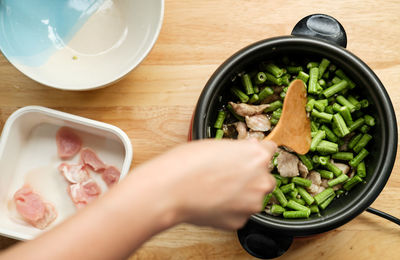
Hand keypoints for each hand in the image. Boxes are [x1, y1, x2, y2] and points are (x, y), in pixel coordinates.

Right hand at [133, 139, 276, 229]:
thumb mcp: (217, 144)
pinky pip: (240, 212)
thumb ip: (239, 149)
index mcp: (257, 156)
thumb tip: (247, 149)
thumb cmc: (188, 163)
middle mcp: (261, 180)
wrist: (171, 189)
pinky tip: (213, 201)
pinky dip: (230, 209)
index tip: (250, 157)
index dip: (256, 153)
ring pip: (253, 197)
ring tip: (217, 190)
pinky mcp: (241, 220)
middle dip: (251, 177)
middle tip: (228, 175)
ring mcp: (252, 203)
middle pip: (265, 177)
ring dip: (242, 194)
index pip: (269, 150)